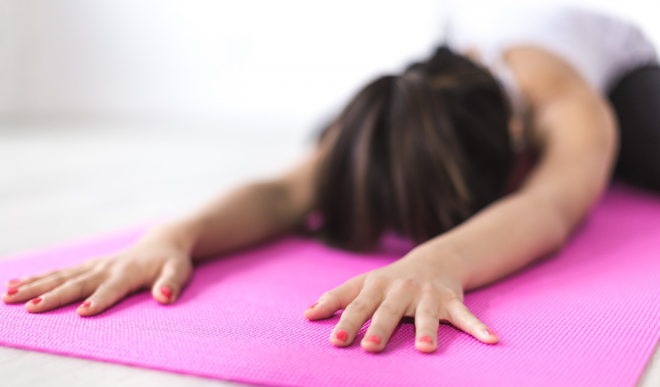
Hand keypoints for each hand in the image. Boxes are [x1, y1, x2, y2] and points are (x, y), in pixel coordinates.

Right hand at [2, 229, 192, 315]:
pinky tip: (15, 284)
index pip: (112, 289)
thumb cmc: (172, 263)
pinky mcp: (87, 266)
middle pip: (77, 283)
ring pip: (61, 276)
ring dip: (35, 286)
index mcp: (128, 272)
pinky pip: (59, 272)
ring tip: (9, 295)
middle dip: (53, 296)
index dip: (99, 300)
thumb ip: (171, 284)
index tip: (82, 312)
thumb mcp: (179, 272)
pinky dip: (37, 278)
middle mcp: (106, 268)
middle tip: (30, 308)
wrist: (163, 243)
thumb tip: (165, 296)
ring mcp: (94, 266)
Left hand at [303, 245, 497, 352]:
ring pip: (427, 314)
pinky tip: (491, 340)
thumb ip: (336, 298)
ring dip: (427, 330)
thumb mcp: (362, 284)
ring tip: (426, 349)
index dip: (346, 322)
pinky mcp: (451, 300)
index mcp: (377, 286)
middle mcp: (401, 289)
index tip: (335, 340)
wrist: (433, 259)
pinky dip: (478, 327)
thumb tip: (306, 314)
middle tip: (370, 347)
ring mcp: (427, 295)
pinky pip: (465, 315)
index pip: (358, 305)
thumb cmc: (389, 279)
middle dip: (379, 328)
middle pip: (389, 311)